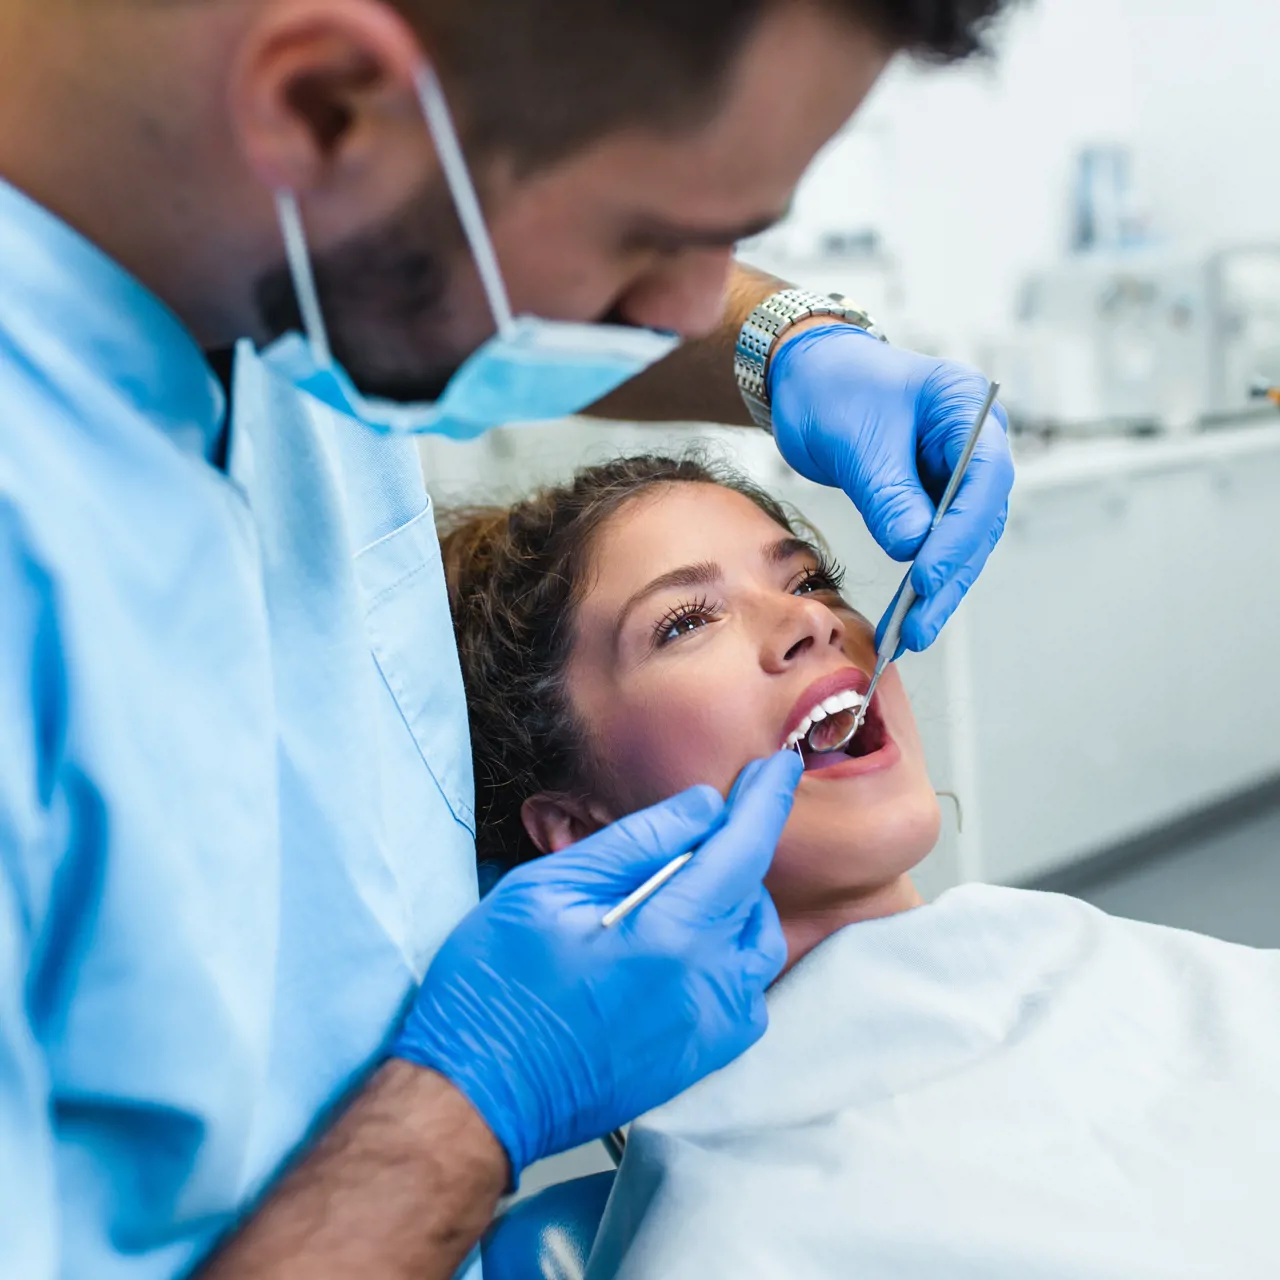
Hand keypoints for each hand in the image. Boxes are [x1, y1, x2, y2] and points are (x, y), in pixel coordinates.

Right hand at [392, 751, 801, 1177]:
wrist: (479, 1094)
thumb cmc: (496, 985)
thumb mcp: (549, 888)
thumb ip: (636, 843)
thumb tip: (702, 808)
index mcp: (670, 937)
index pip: (743, 851)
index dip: (767, 801)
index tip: (781, 767)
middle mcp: (707, 988)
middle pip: (751, 897)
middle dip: (730, 853)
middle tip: (683, 837)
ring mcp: (708, 1032)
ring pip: (757, 947)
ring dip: (733, 905)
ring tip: (676, 892)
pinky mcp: (700, 1061)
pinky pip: (744, 995)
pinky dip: (729, 958)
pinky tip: (681, 948)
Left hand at [768, 324, 1014, 652]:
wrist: (808, 377)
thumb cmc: (832, 387)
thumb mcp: (855, 439)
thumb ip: (887, 493)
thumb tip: (912, 549)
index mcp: (967, 408)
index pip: (983, 479)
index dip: (959, 533)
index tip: (928, 574)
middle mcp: (974, 443)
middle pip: (978, 519)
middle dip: (950, 575)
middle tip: (920, 624)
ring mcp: (956, 473)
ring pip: (961, 542)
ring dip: (938, 590)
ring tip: (911, 634)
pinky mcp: (933, 498)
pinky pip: (934, 544)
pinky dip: (921, 581)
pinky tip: (905, 617)